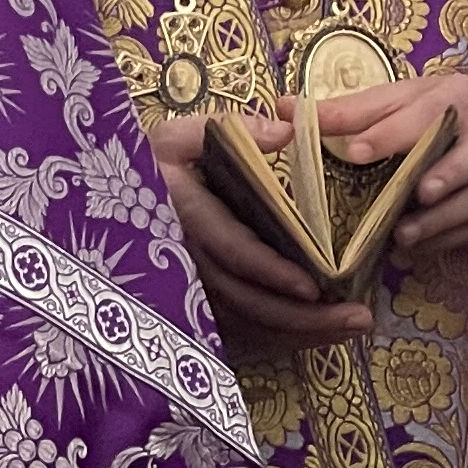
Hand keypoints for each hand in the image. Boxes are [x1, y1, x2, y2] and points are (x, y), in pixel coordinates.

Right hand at [149, 106, 370, 353]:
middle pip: (247, 302)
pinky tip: (321, 334)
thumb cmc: (148, 168)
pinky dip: (283, 338)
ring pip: (248, 325)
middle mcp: (188, 265)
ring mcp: (191, 294)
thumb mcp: (173, 138)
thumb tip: (286, 131)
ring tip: (354, 327)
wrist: (108, 206)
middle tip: (359, 318)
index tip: (313, 288)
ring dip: (303, 333)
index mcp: (185, 218)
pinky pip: (242, 334)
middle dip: (304, 318)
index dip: (271, 272)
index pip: (232, 252)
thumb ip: (224, 129)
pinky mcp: (199, 310)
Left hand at [313, 73, 467, 257]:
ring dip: (443, 221)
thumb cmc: (438, 111)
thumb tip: (284, 108)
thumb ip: (348, 111)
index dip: (389, 134)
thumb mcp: (398, 100)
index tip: (356, 152)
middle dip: (443, 179)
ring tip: (403, 238)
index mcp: (456, 97)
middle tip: (410, 200)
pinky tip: (419, 250)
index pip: (423, 115)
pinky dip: (453, 239)